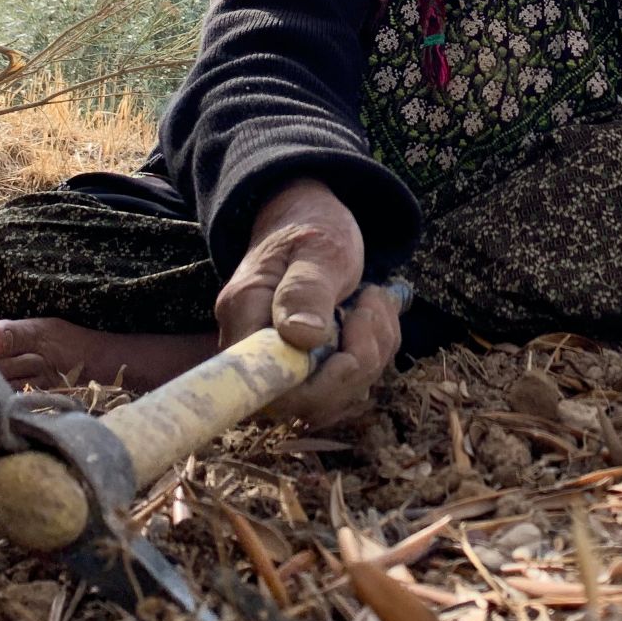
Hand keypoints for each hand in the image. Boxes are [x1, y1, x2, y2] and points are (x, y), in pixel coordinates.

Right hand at [214, 178, 401, 425]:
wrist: (310, 218)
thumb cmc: (310, 225)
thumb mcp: (316, 247)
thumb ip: (306, 289)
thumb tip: (301, 337)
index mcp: (244, 315)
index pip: (264, 386)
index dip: (312, 388)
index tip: (347, 355)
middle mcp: (256, 348)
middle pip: (305, 402)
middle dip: (355, 366)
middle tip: (370, 310)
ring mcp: (285, 361)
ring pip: (336, 396)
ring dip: (373, 352)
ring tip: (374, 299)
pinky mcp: (312, 366)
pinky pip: (352, 381)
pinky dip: (376, 350)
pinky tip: (375, 312)